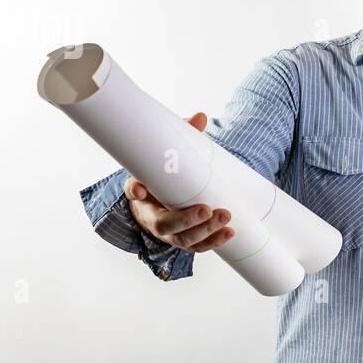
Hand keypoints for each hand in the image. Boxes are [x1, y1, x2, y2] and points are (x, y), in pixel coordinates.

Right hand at [123, 111, 234, 252]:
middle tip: (206, 208)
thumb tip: (200, 116)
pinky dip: (213, 241)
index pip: (133, 192)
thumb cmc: (163, 175)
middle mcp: (152, 216)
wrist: (160, 198)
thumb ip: (182, 135)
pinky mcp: (184, 239)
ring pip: (183, 239)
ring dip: (205, 231)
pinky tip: (229, 232)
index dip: (136, 191)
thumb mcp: (167, 155)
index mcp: (141, 193)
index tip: (139, 188)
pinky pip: (197, 246)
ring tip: (225, 216)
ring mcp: (169, 232)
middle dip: (186, 219)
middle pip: (164, 225)